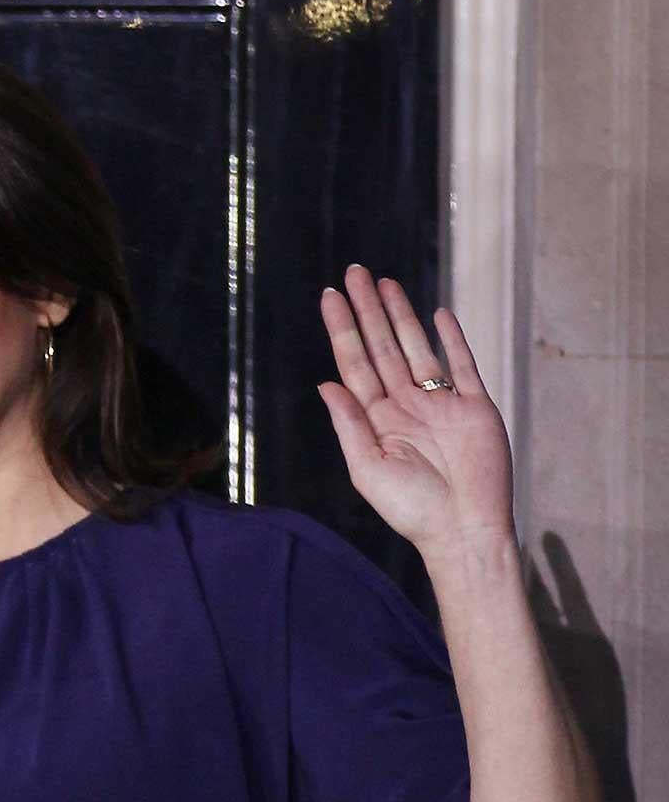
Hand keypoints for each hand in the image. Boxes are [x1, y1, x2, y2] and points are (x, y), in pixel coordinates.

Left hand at [317, 264, 515, 563]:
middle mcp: (407, 405)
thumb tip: (325, 382)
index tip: (330, 296)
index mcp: (377, 418)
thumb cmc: (412, 510)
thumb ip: (349, 424)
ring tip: (385, 283)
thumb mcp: (368, 468)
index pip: (355, 362)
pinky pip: (462, 365)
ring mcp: (441, 404)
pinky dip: (452, 339)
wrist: (464, 530)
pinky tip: (438, 313)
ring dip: (402, 315)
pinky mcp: (475, 408)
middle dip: (368, 309)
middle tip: (354, 272)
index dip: (343, 328)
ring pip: (418, 348)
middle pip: (383, 345)